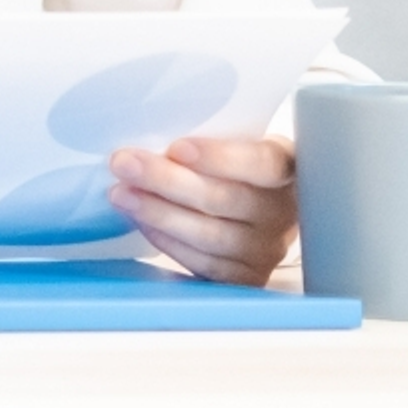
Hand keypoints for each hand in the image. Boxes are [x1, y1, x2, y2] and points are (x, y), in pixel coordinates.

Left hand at [110, 134, 297, 284]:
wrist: (254, 206)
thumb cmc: (233, 164)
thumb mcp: (234, 139)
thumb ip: (208, 134)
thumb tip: (150, 131)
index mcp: (287, 167)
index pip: (264, 163)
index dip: (221, 157)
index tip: (176, 147)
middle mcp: (284, 212)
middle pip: (226, 200)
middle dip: (167, 181)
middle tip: (124, 163)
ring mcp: (268, 249)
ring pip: (211, 236)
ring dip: (159, 213)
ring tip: (121, 194)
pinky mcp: (247, 276)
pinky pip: (204, 265)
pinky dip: (167, 241)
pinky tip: (141, 221)